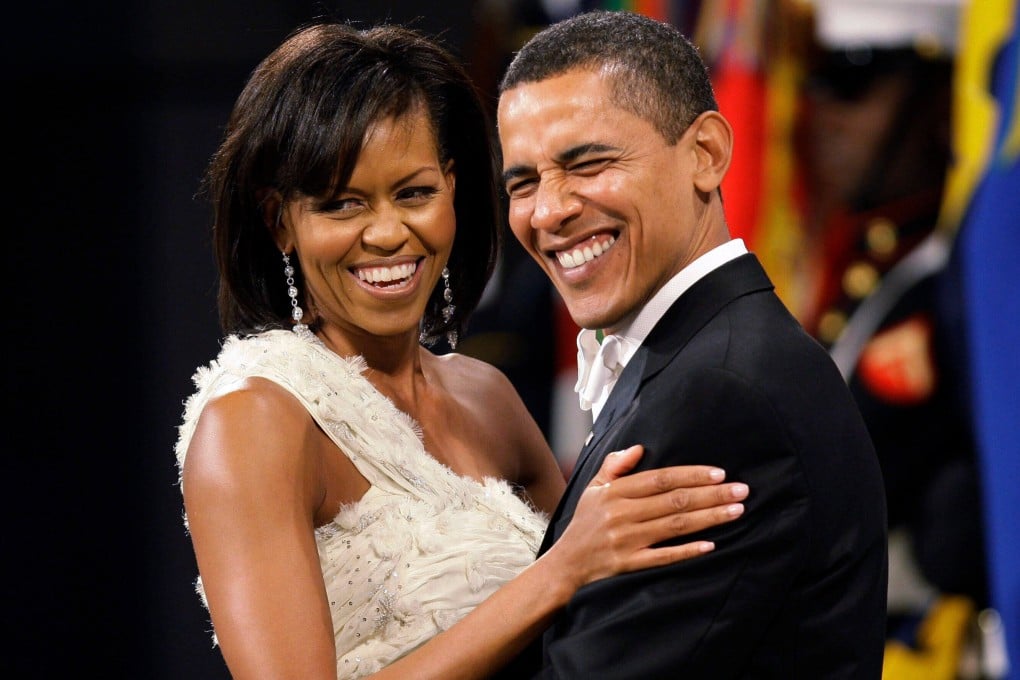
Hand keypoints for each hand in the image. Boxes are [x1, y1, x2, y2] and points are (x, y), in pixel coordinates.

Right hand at [553, 444, 747, 587]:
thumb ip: (615, 466)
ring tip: (736, 511)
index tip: (719, 473)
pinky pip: (663, 557)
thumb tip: (638, 448)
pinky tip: (711, 544)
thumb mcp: (593, 488)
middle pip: (674, 501)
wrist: (566, 564)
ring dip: (709, 518)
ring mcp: (627, 541)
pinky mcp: (630, 564)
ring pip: (675, 526)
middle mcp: (622, 514)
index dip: (691, 474)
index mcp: (615, 492)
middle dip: (711, 495)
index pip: (660, 478)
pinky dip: (687, 551)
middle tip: (741, 490)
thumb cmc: (585, 523)